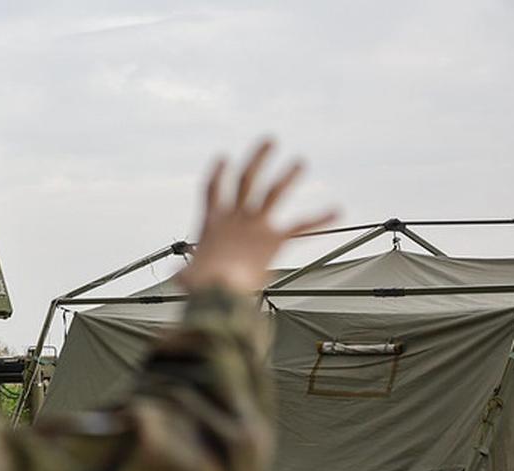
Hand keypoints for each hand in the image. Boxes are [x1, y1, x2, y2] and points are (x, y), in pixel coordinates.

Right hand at [178, 139, 337, 292]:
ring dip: (289, 176)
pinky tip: (337, 211)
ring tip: (300, 162)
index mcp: (211, 222)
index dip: (218, 173)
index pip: (212, 190)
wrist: (218, 286)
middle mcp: (234, 216)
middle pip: (247, 179)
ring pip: (274, 193)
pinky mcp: (273, 239)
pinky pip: (300, 227)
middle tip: (271, 142)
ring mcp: (255, 225)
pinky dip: (320, 219)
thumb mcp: (189, 276)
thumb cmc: (201, 285)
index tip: (224, 158)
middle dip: (259, 159)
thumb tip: (176, 278)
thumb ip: (185, 274)